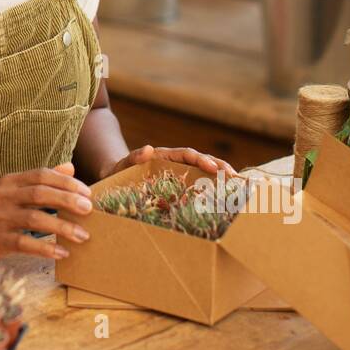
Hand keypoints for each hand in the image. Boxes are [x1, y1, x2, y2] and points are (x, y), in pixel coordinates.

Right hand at [0, 162, 93, 263]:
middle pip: (40, 194)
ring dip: (62, 227)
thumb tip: (70, 167)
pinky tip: (62, 252)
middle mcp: (4, 196)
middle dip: (68, 201)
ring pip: (35, 219)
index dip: (66, 183)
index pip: (41, 175)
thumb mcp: (11, 189)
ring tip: (83, 235)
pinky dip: (45, 248)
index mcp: (9, 181)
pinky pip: (24, 243)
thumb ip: (39, 179)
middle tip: (89, 210)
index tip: (87, 193)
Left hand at [98, 145, 235, 180]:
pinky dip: (211, 190)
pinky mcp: (179, 187)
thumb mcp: (121, 165)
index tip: (211, 167)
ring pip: (202, 173)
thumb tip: (147, 149)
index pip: (186, 154)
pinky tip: (224, 200)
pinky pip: (197, 186)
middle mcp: (175, 163)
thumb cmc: (118, 171)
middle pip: (201, 161)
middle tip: (233, 176)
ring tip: (236, 185)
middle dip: (218, 166)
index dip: (200, 159)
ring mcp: (178, 174)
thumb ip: (132, 157)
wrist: (114, 178)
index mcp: (164, 156)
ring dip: (219, 177)